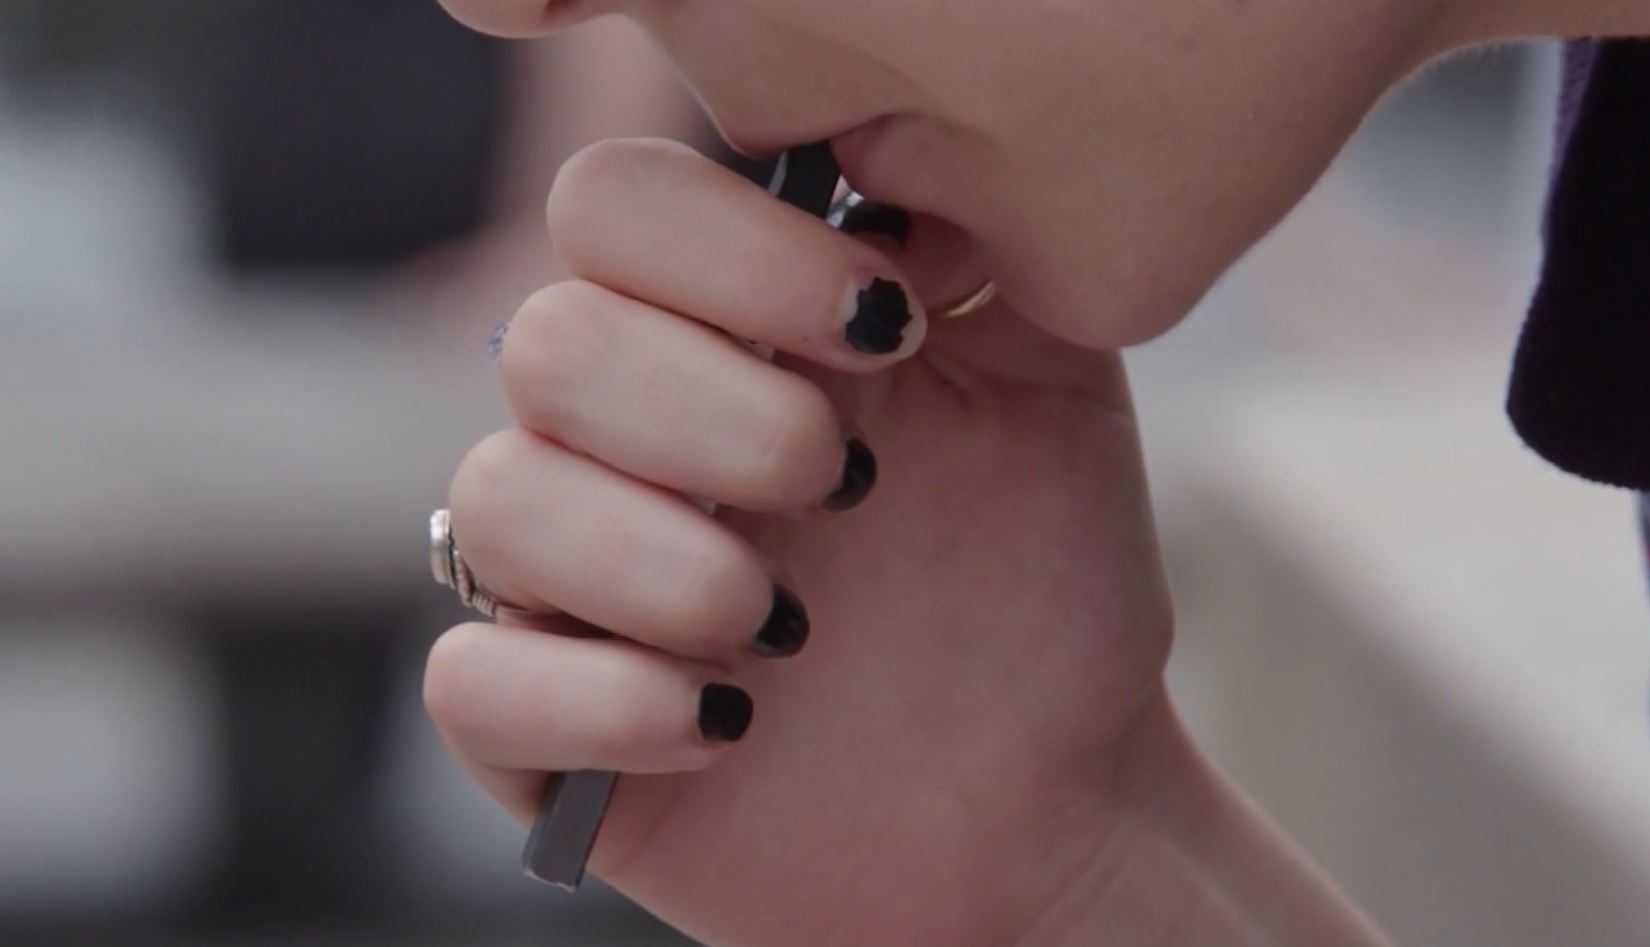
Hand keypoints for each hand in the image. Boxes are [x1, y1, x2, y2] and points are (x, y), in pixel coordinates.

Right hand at [425, 138, 1173, 945]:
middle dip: (714, 418)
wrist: (1045, 796)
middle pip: (547, 344)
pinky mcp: (550, 734)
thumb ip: (972, 257)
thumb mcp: (1048, 394)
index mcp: (724, 337)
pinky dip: (599, 702)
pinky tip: (725, 723)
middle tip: (845, 490)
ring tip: (789, 632)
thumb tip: (878, 183)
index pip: (615, 208)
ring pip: (494, 501)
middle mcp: (627, 443)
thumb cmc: (1038, 591)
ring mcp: (575, 587)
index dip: (732, 251)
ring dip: (662, 565)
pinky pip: (471, 686)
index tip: (881, 329)